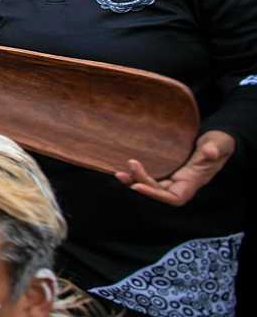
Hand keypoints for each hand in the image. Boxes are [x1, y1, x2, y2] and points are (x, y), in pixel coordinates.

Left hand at [115, 130, 234, 205]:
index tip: (138, 186)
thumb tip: (210, 152)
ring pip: (152, 185)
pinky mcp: (166, 169)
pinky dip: (137, 175)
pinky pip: (150, 176)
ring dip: (135, 182)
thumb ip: (214, 148)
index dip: (156, 195)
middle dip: (142, 183)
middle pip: (158, 192)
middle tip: (127, 168)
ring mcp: (173, 177)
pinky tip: (124, 169)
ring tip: (119, 174)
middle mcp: (181, 182)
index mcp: (193, 181)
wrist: (214, 140)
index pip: (174, 197)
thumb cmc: (217, 143)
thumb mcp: (218, 143)